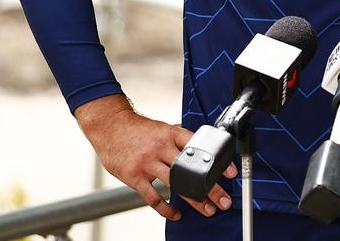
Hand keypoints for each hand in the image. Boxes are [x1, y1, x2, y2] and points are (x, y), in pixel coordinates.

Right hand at [74, 94, 236, 219]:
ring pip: (176, 184)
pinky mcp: (134, 176)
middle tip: (223, 200)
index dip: (216, 160)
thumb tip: (198, 152)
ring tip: (207, 209)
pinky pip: (153, 196)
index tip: (229, 172)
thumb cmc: (138, 130)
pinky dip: (166, 207)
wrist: (110, 126)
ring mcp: (147, 162)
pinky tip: (176, 213)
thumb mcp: (162, 128)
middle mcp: (161, 147)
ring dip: (194, 199)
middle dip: (210, 187)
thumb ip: (178, 141)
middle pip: (191, 170)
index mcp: (171, 133)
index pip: (199, 147)